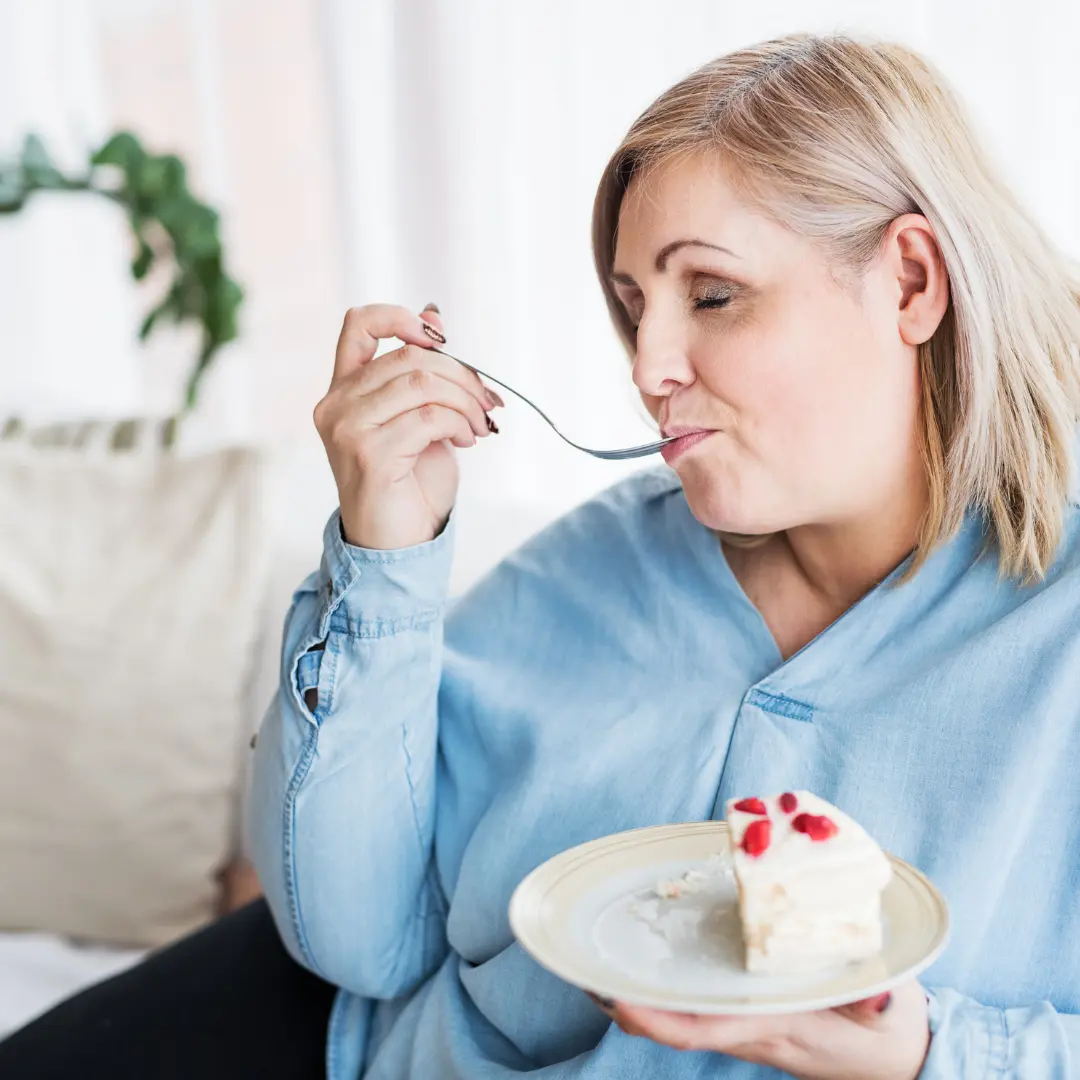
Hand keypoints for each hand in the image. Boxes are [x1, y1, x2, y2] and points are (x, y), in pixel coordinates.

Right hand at [314, 303, 502, 549]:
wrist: (399, 545)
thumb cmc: (410, 484)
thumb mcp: (419, 417)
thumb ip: (419, 373)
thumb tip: (434, 315)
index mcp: (344, 390)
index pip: (358, 324)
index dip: (401, 317)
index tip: (439, 337)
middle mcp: (337, 405)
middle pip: (409, 356)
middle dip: (461, 375)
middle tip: (487, 403)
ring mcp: (348, 429)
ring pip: (422, 383)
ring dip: (465, 401)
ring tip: (478, 426)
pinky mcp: (370, 455)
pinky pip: (430, 418)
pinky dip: (459, 424)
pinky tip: (466, 441)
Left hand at [590, 981, 929, 1079]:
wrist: (905, 1061)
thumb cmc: (895, 1032)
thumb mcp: (891, 1013)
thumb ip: (880, 1004)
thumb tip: (878, 1000)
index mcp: (778, 1026)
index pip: (705, 1030)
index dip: (658, 1018)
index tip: (616, 1001)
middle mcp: (754, 1031)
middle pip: (680, 1025)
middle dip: (632, 1005)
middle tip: (583, 970)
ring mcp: (753, 1030)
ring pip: (687, 1019)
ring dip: (645, 998)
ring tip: (602, 963)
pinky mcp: (758, 1021)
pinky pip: (704, 1010)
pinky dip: (674, 993)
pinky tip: (659, 966)